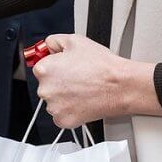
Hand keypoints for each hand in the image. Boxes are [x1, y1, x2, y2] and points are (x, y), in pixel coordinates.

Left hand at [32, 34, 160, 128]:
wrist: (120, 85)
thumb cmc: (101, 65)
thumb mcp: (74, 40)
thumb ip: (52, 41)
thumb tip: (46, 47)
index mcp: (44, 70)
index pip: (41, 68)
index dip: (56, 66)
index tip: (67, 68)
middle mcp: (45, 89)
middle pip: (46, 85)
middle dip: (59, 82)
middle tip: (78, 78)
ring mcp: (54, 107)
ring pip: (54, 101)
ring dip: (64, 97)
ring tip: (83, 89)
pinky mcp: (63, 121)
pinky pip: (61, 115)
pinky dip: (70, 110)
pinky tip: (82, 101)